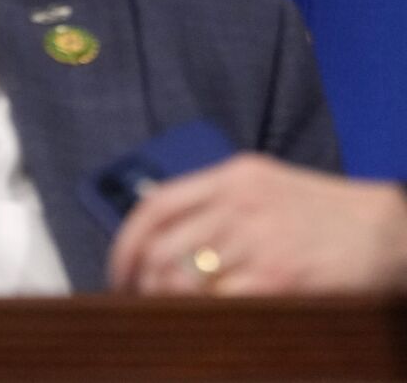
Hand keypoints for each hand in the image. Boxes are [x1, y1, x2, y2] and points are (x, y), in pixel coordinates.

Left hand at [108, 154, 406, 294]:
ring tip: (169, 316)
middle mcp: (238, 204)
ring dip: (168, 304)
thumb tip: (161, 231)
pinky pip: (222, 302)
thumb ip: (215, 200)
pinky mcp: (280, 278)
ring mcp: (258, 241)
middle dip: (144, 283)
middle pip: (163, 249)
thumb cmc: (325, 212)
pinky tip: (204, 323)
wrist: (389, 230)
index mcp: (231, 177)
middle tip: (141, 304)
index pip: (154, 207)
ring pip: (185, 278)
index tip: (118, 272)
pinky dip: (205, 316)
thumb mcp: (265, 186)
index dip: (126, 245)